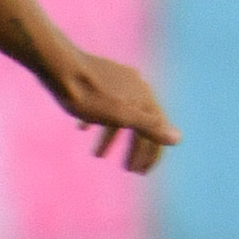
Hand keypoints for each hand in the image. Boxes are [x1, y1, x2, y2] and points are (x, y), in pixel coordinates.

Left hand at [54, 51, 180, 174]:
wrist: (59, 65)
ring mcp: (117, 80)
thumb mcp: (120, 116)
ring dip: (111, 138)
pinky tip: (82, 128)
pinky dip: (96, 120)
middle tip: (127, 170)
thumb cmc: (88, 95)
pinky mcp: (98, 76)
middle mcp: (136, 86)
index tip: (140, 173)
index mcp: (144, 97)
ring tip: (96, 156)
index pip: (156, 130)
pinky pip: (103, 103)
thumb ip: (150, 127)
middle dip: (134, 149)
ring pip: (120, 114)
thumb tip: (179, 139)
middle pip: (140, 123)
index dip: (151, 154)